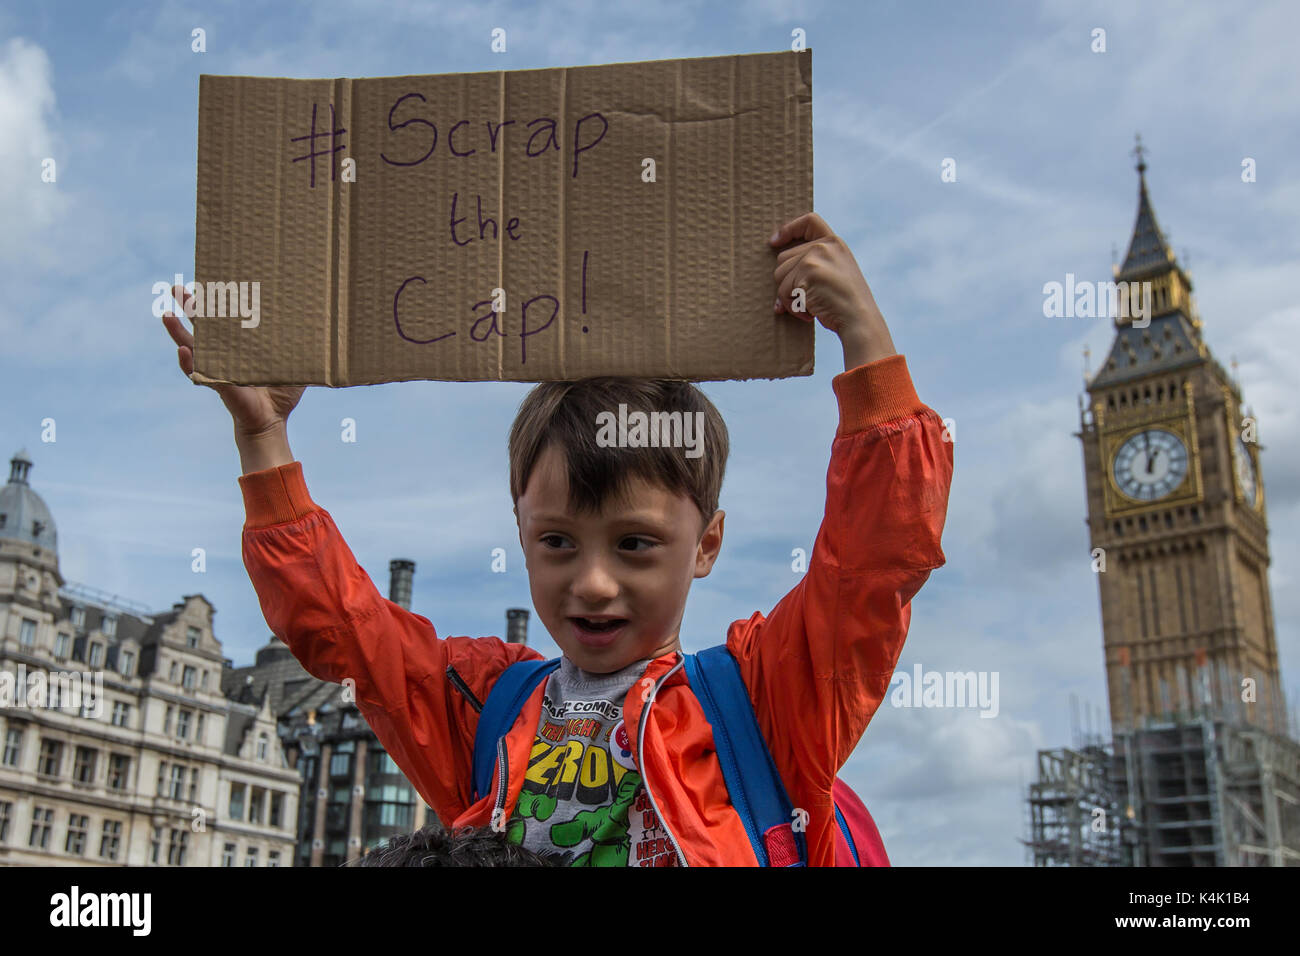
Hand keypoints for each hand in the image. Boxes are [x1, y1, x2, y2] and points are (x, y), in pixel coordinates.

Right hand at [162, 284, 304, 470]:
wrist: (272, 420)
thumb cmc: (281, 393)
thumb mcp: (294, 364)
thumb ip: (300, 348)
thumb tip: (321, 327)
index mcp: (238, 346)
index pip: (223, 319)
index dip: (215, 303)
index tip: (209, 282)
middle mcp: (222, 354)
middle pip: (201, 326)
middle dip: (188, 307)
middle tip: (176, 289)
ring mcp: (215, 367)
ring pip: (190, 346)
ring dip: (177, 331)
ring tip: (166, 314)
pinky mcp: (216, 383)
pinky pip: (197, 373)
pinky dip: (188, 363)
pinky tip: (183, 352)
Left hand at [770, 212, 896, 367]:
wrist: (859, 320)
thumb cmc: (846, 305)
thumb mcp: (836, 274)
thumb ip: (816, 263)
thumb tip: (780, 270)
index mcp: (835, 243)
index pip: (810, 221)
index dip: (789, 229)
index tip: (774, 241)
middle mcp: (824, 246)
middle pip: (783, 258)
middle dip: (788, 283)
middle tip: (806, 300)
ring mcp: (815, 257)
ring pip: (779, 276)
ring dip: (789, 298)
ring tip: (811, 307)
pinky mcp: (807, 272)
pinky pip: (783, 292)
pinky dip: (792, 308)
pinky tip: (810, 313)